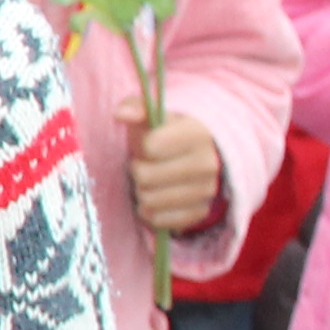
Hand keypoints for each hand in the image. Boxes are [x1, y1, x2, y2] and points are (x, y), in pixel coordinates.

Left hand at [122, 102, 223, 237]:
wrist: (201, 153)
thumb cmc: (168, 132)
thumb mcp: (154, 115)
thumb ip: (136, 108)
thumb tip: (121, 114)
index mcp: (199, 134)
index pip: (152, 146)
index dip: (142, 146)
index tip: (149, 144)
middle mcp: (208, 164)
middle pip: (146, 176)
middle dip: (138, 170)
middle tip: (145, 164)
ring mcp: (207, 191)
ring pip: (149, 201)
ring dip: (142, 192)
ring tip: (150, 181)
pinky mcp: (200, 213)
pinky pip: (159, 220)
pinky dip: (150, 211)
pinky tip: (157, 197)